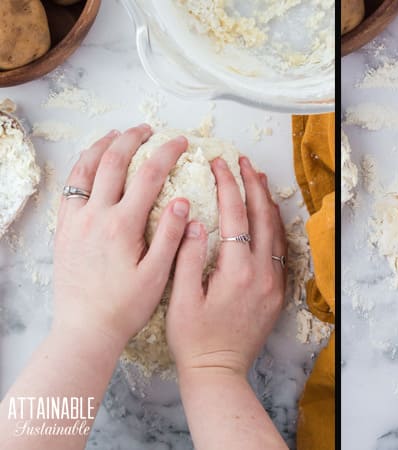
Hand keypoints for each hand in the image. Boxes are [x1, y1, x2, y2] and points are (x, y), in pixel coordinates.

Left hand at [53, 125, 190, 352]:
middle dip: (133, 139)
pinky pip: (69, 188)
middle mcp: (96, 216)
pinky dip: (81, 167)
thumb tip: (182, 201)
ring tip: (117, 134)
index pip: (149, 176)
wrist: (85, 329)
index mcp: (123, 226)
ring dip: (103, 146)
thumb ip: (171, 236)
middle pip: (114, 162)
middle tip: (149, 130)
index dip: (167, 153)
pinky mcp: (64, 229)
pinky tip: (89, 164)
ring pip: (85, 169)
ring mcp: (75, 220)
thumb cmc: (125, 307)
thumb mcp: (157, 275)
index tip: (181, 142)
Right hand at [167, 156, 286, 376]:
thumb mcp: (181, 299)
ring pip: (278, 230)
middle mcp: (263, 273)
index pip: (235, 215)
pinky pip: (282, 249)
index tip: (219, 163)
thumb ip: (187, 256)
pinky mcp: (278, 291)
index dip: (227, 185)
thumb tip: (192, 219)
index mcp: (237, 271)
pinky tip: (267, 215)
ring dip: (267, 202)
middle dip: (253, 184)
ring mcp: (274, 282)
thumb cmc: (194, 339)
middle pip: (263, 216)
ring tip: (257, 178)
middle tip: (243, 161)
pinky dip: (275, 226)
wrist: (219, 371)